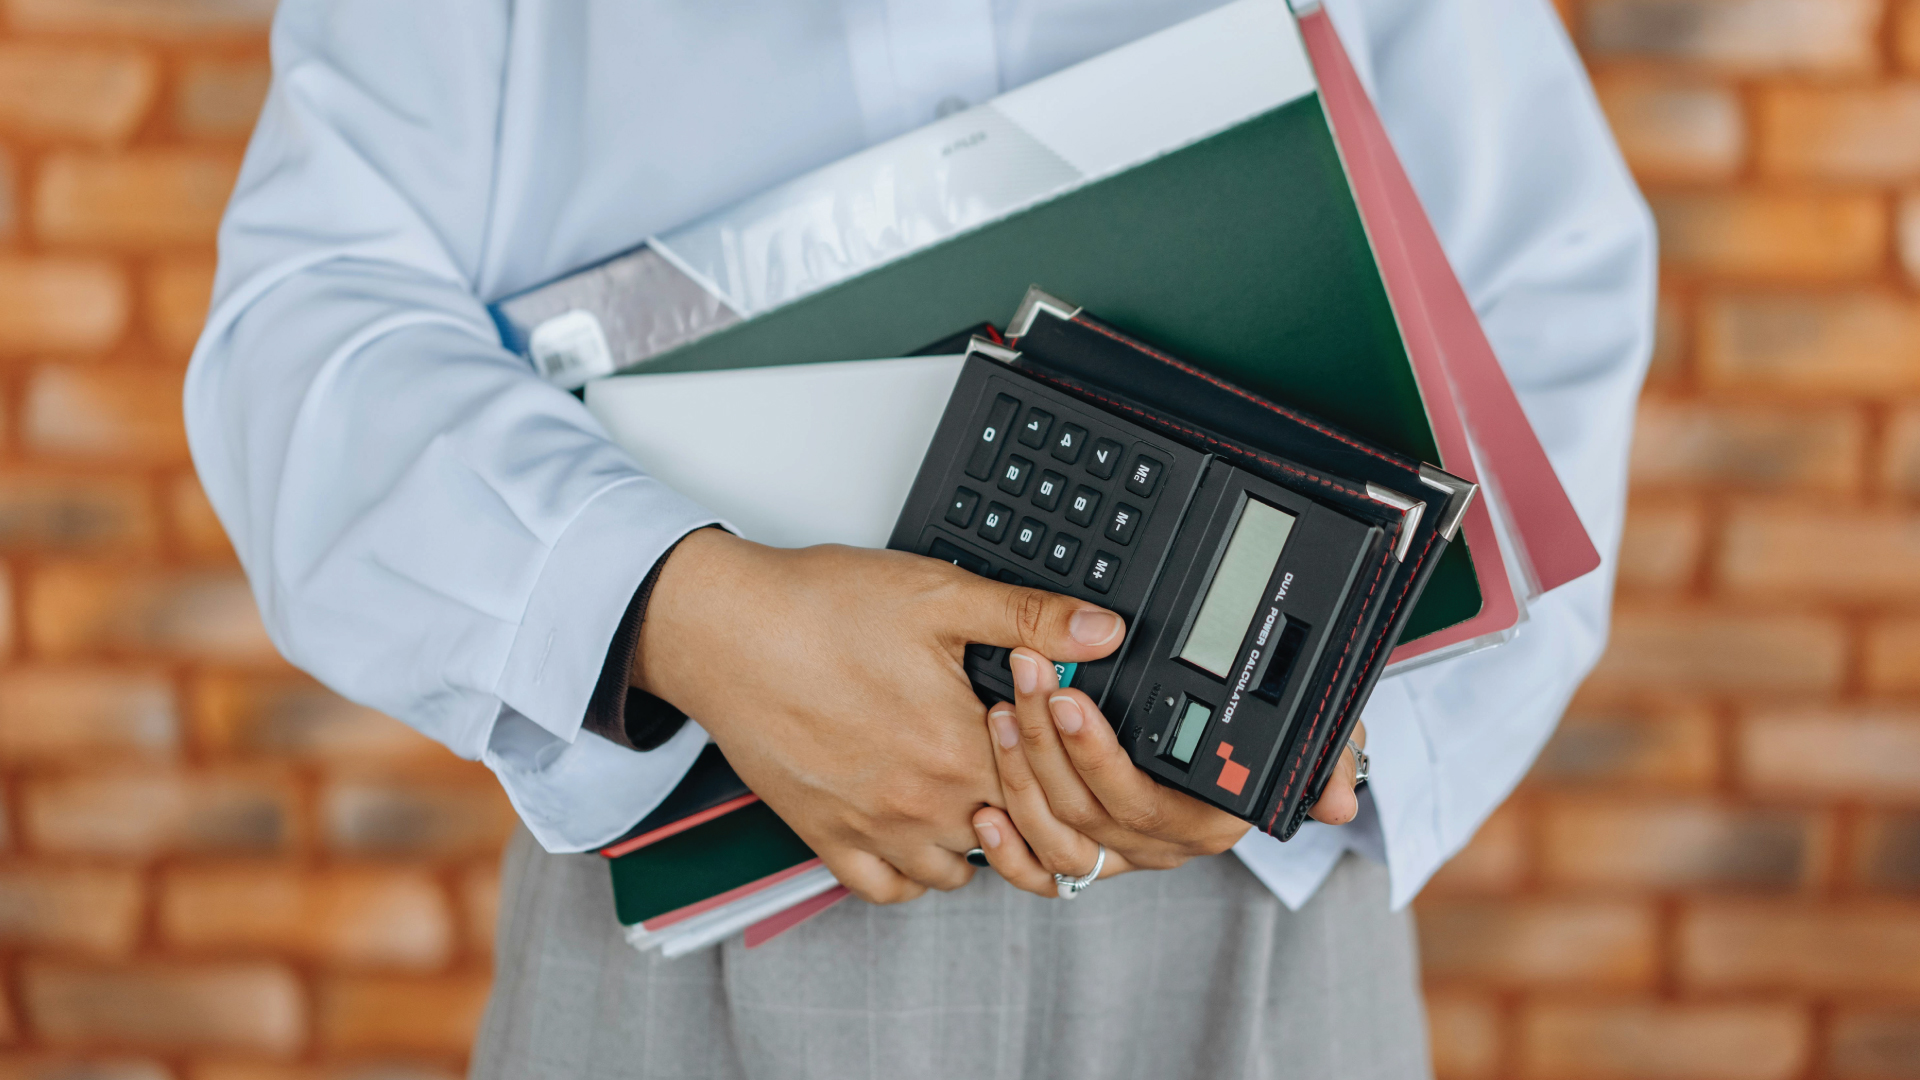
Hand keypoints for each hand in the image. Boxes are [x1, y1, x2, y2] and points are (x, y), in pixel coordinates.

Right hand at [633, 531, 1125, 904]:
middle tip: (1018, 762)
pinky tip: (917, 830)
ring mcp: (874, 829)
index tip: (1053, 731)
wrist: (724, 630)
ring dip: (974, 839)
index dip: (1060, 759)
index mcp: (962, 746)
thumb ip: (1030, 618)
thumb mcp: (941, 594)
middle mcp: (923, 802)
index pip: (1050, 787)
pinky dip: (911, 872)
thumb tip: (1104, 632)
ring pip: (957, 871)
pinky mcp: (826, 838)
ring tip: (970, 789)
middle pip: (1011, 834)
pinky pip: (887, 890)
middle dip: (1024, 802)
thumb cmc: (820, 607)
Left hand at [969, 646, 1365, 896]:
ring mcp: (1121, 853)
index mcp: (1209, 819)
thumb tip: (1338, 801)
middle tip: (1025, 676)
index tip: (1069, 700)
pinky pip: (1043, 874)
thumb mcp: (1313, 732)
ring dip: (1019, 776)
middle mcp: (1162, 844)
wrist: (1249, 742)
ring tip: (1000, 712)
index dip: (1097, 756)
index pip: (1143, 801)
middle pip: (1088, 810)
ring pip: (1058, 836)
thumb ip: (1328, 759)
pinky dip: (1009, 851)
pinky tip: (983, 809)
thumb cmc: (1269, 732)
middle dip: (1045, 742)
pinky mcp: (1087, 854)